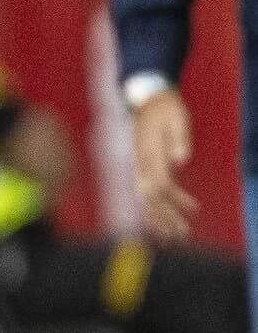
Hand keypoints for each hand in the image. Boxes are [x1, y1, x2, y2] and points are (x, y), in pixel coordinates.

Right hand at [131, 87, 196, 240]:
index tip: (194, 209)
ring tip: (172, 235)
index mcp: (148, 152)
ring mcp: (139, 165)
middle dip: (165, 217)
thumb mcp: (178, 117)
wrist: (146, 97)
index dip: (176, 199)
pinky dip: (154, 207)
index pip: (160, 183)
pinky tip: (164, 217)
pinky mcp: (142, 166)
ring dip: (158, 217)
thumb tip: (180, 160)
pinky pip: (146, 191)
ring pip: (146, 198)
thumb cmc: (165, 107)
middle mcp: (140, 163)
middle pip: (150, 197)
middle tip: (180, 234)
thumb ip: (179, 138)